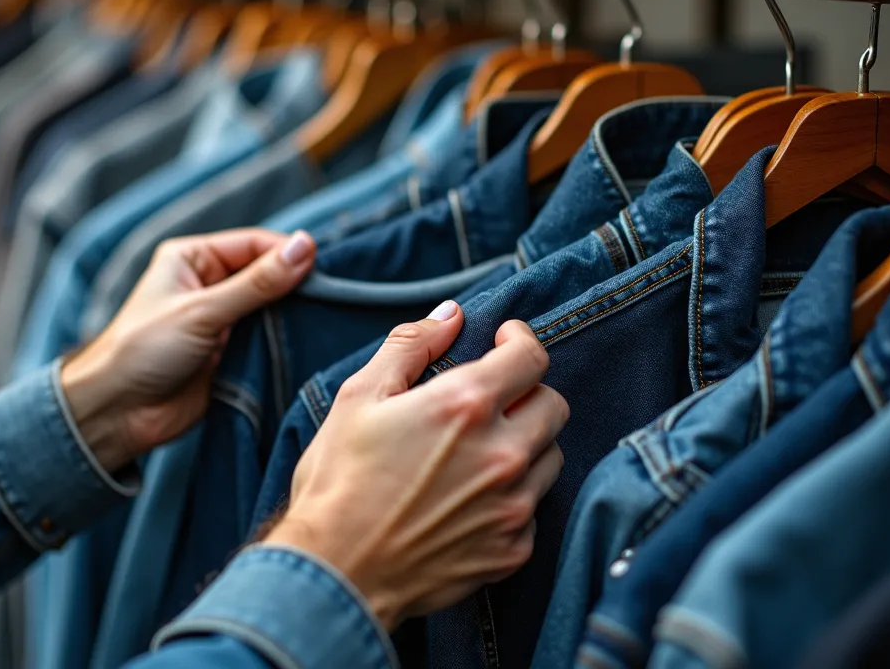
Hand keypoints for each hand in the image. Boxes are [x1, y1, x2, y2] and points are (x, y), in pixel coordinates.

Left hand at [62, 229, 315, 470]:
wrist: (117, 413)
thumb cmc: (142, 350)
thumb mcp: (202, 310)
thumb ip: (257, 283)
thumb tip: (305, 247)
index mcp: (194, 259)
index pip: (254, 245)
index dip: (288, 254)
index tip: (324, 269)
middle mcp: (210, 285)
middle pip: (268, 276)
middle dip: (296, 287)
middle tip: (332, 299)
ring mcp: (223, 322)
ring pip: (272, 311)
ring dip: (293, 318)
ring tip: (326, 323)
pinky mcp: (232, 356)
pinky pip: (268, 343)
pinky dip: (286, 344)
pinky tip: (310, 345)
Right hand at [265, 303, 568, 629]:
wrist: (336, 573)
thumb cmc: (338, 482)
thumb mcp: (359, 397)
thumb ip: (409, 346)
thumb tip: (449, 316)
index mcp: (466, 406)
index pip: (531, 357)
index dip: (520, 341)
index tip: (504, 343)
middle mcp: (502, 453)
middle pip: (553, 404)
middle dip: (527, 392)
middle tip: (493, 399)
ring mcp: (513, 506)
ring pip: (550, 456)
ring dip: (526, 444)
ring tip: (481, 451)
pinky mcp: (513, 550)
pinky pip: (533, 508)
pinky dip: (512, 496)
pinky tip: (472, 499)